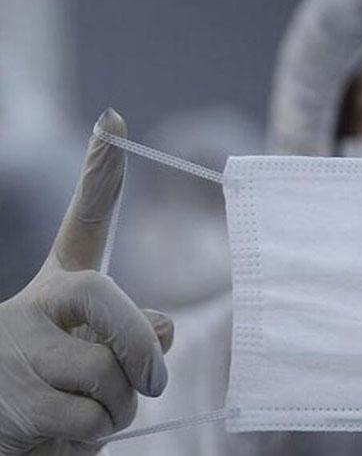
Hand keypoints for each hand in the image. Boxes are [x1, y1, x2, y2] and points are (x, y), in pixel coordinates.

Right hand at [0, 109, 173, 454]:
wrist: (2, 439)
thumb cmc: (60, 398)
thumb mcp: (100, 365)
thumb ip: (133, 338)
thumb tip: (164, 327)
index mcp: (62, 292)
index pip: (84, 224)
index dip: (99, 174)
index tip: (112, 120)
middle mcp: (36, 306)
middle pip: (107, 299)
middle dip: (140, 347)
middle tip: (151, 383)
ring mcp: (17, 347)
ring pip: (109, 372)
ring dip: (119, 408)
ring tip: (89, 414)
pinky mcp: (14, 397)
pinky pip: (91, 416)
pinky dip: (95, 435)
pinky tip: (63, 433)